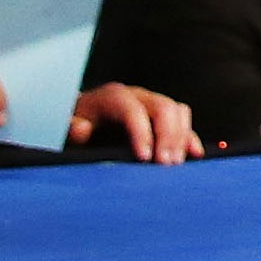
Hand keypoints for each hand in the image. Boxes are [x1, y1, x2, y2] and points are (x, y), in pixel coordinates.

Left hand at [69, 81, 201, 163]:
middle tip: (165, 165)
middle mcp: (137, 96)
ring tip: (175, 164)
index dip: (141, 132)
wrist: (81, 119)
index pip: (133, 110)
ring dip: (181, 138)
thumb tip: (82, 128)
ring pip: (177, 112)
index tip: (144, 158)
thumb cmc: (74, 125)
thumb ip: (69, 128)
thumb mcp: (65, 126)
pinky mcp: (161, 118)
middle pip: (163, 107)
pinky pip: (183, 122)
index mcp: (113, 96)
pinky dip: (190, 137)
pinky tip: (195, 154)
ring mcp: (152, 105)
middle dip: (167, 136)